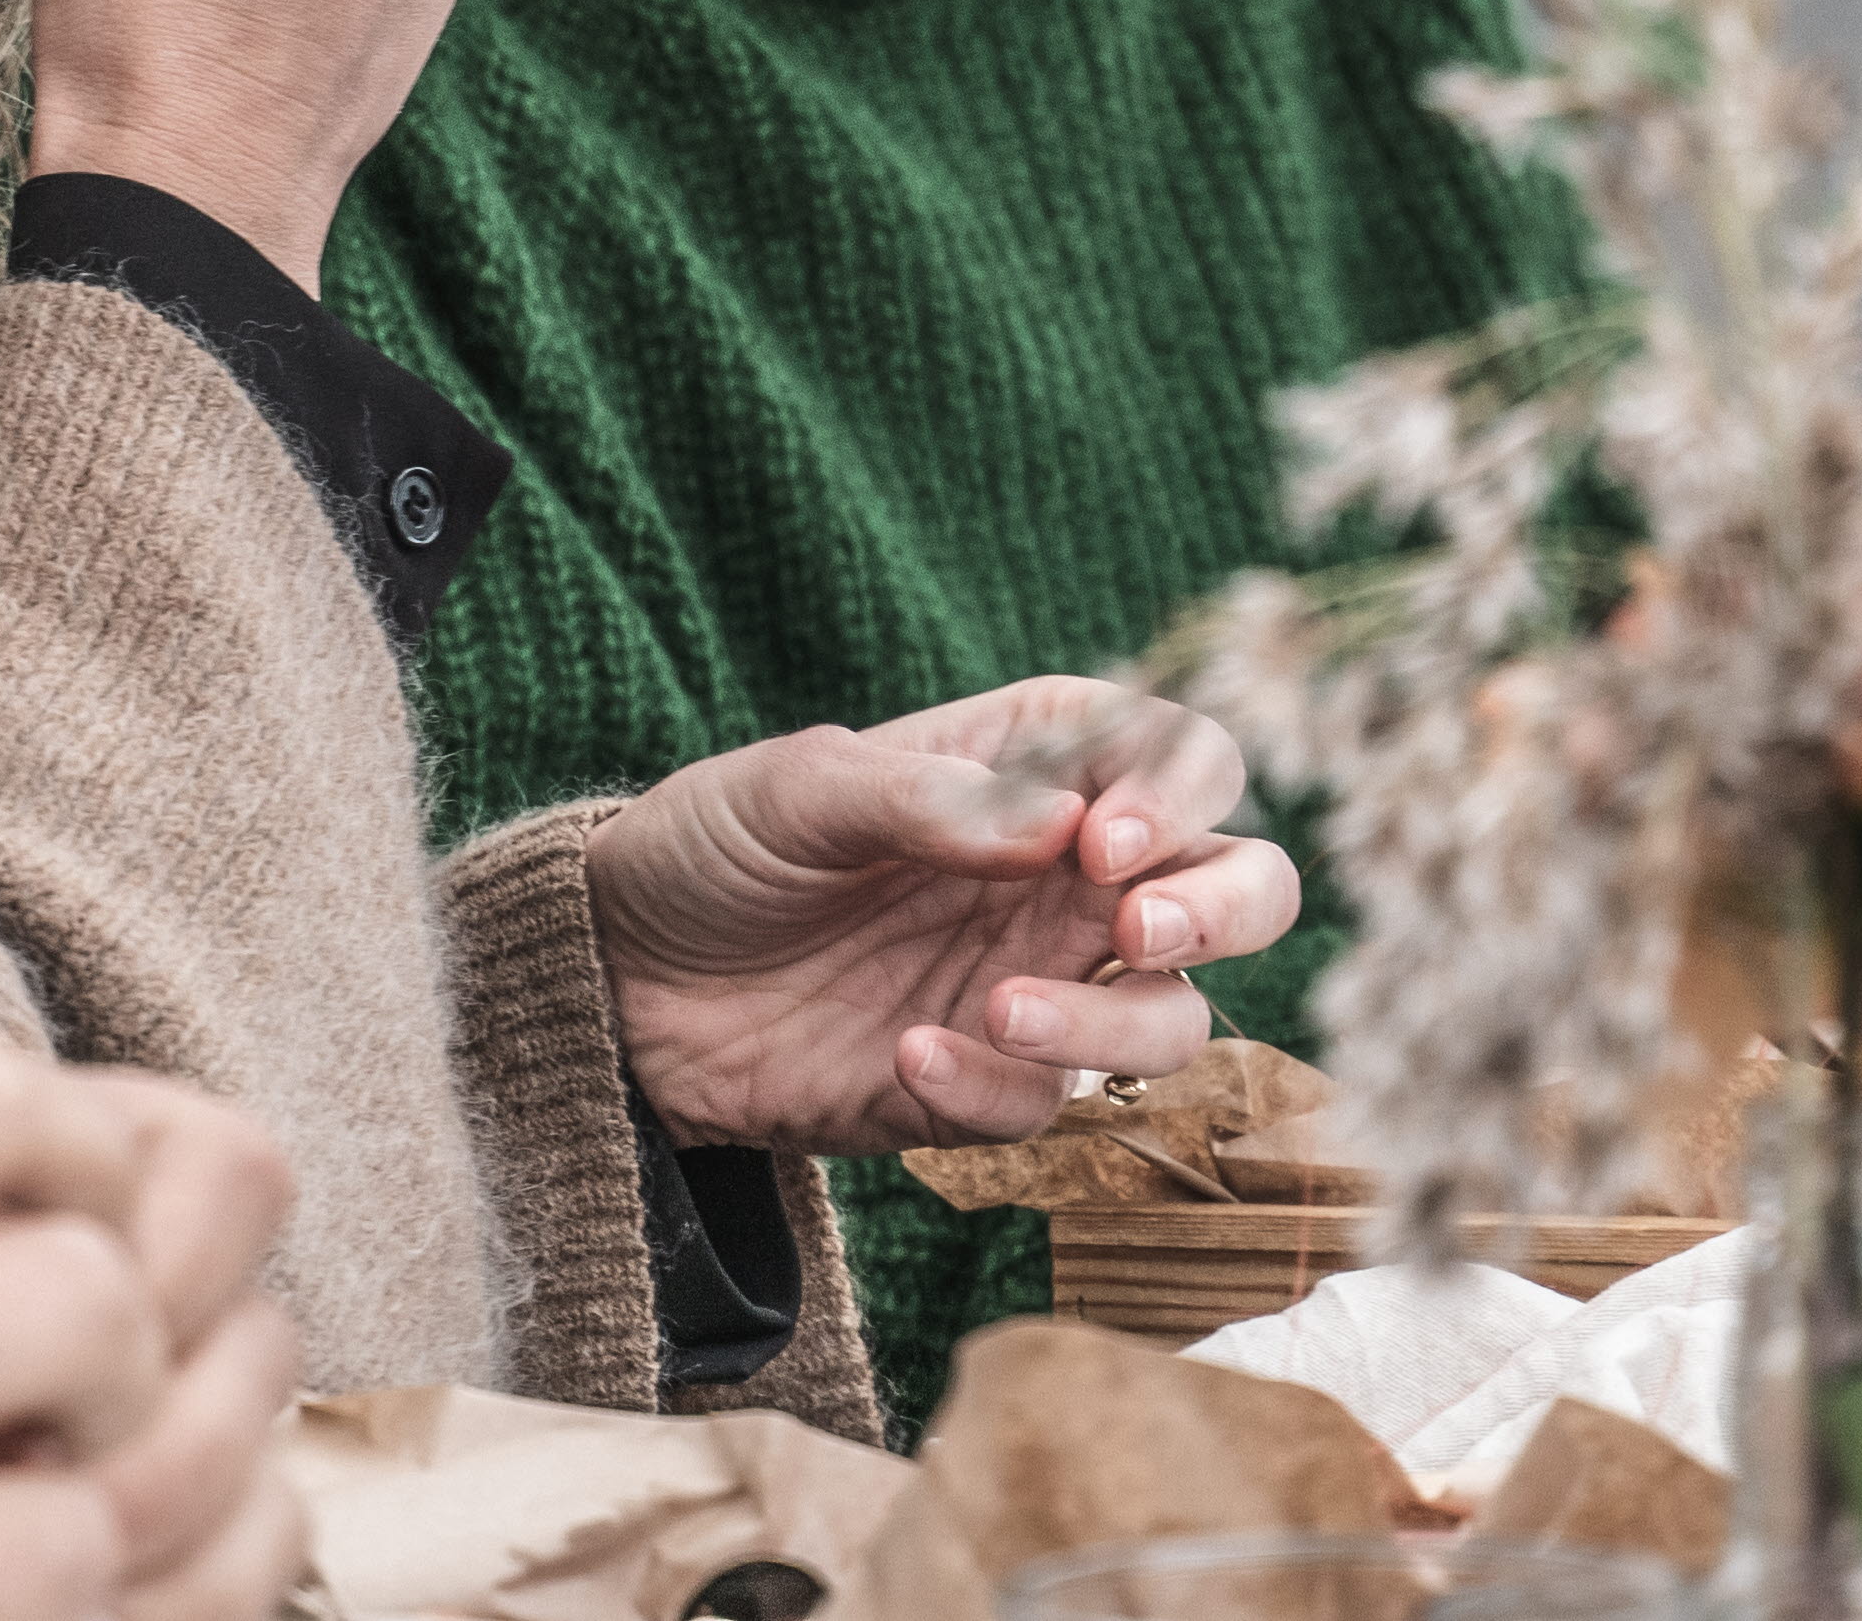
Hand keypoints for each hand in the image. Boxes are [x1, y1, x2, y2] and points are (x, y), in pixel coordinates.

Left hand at [586, 678, 1303, 1156]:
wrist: (621, 979)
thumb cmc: (715, 845)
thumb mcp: (797, 792)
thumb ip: (925, 798)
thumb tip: (1059, 821)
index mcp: (1033, 769)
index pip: (1179, 756)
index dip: (1176, 792)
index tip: (1101, 837)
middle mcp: (1064, 877)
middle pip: (1239, 887)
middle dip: (1224, 907)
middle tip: (1135, 927)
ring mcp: (1039, 984)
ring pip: (1171, 1019)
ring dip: (1106, 1022)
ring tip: (991, 1010)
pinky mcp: (987, 1086)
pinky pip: (1047, 1105)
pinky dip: (993, 1090)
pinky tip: (905, 1056)